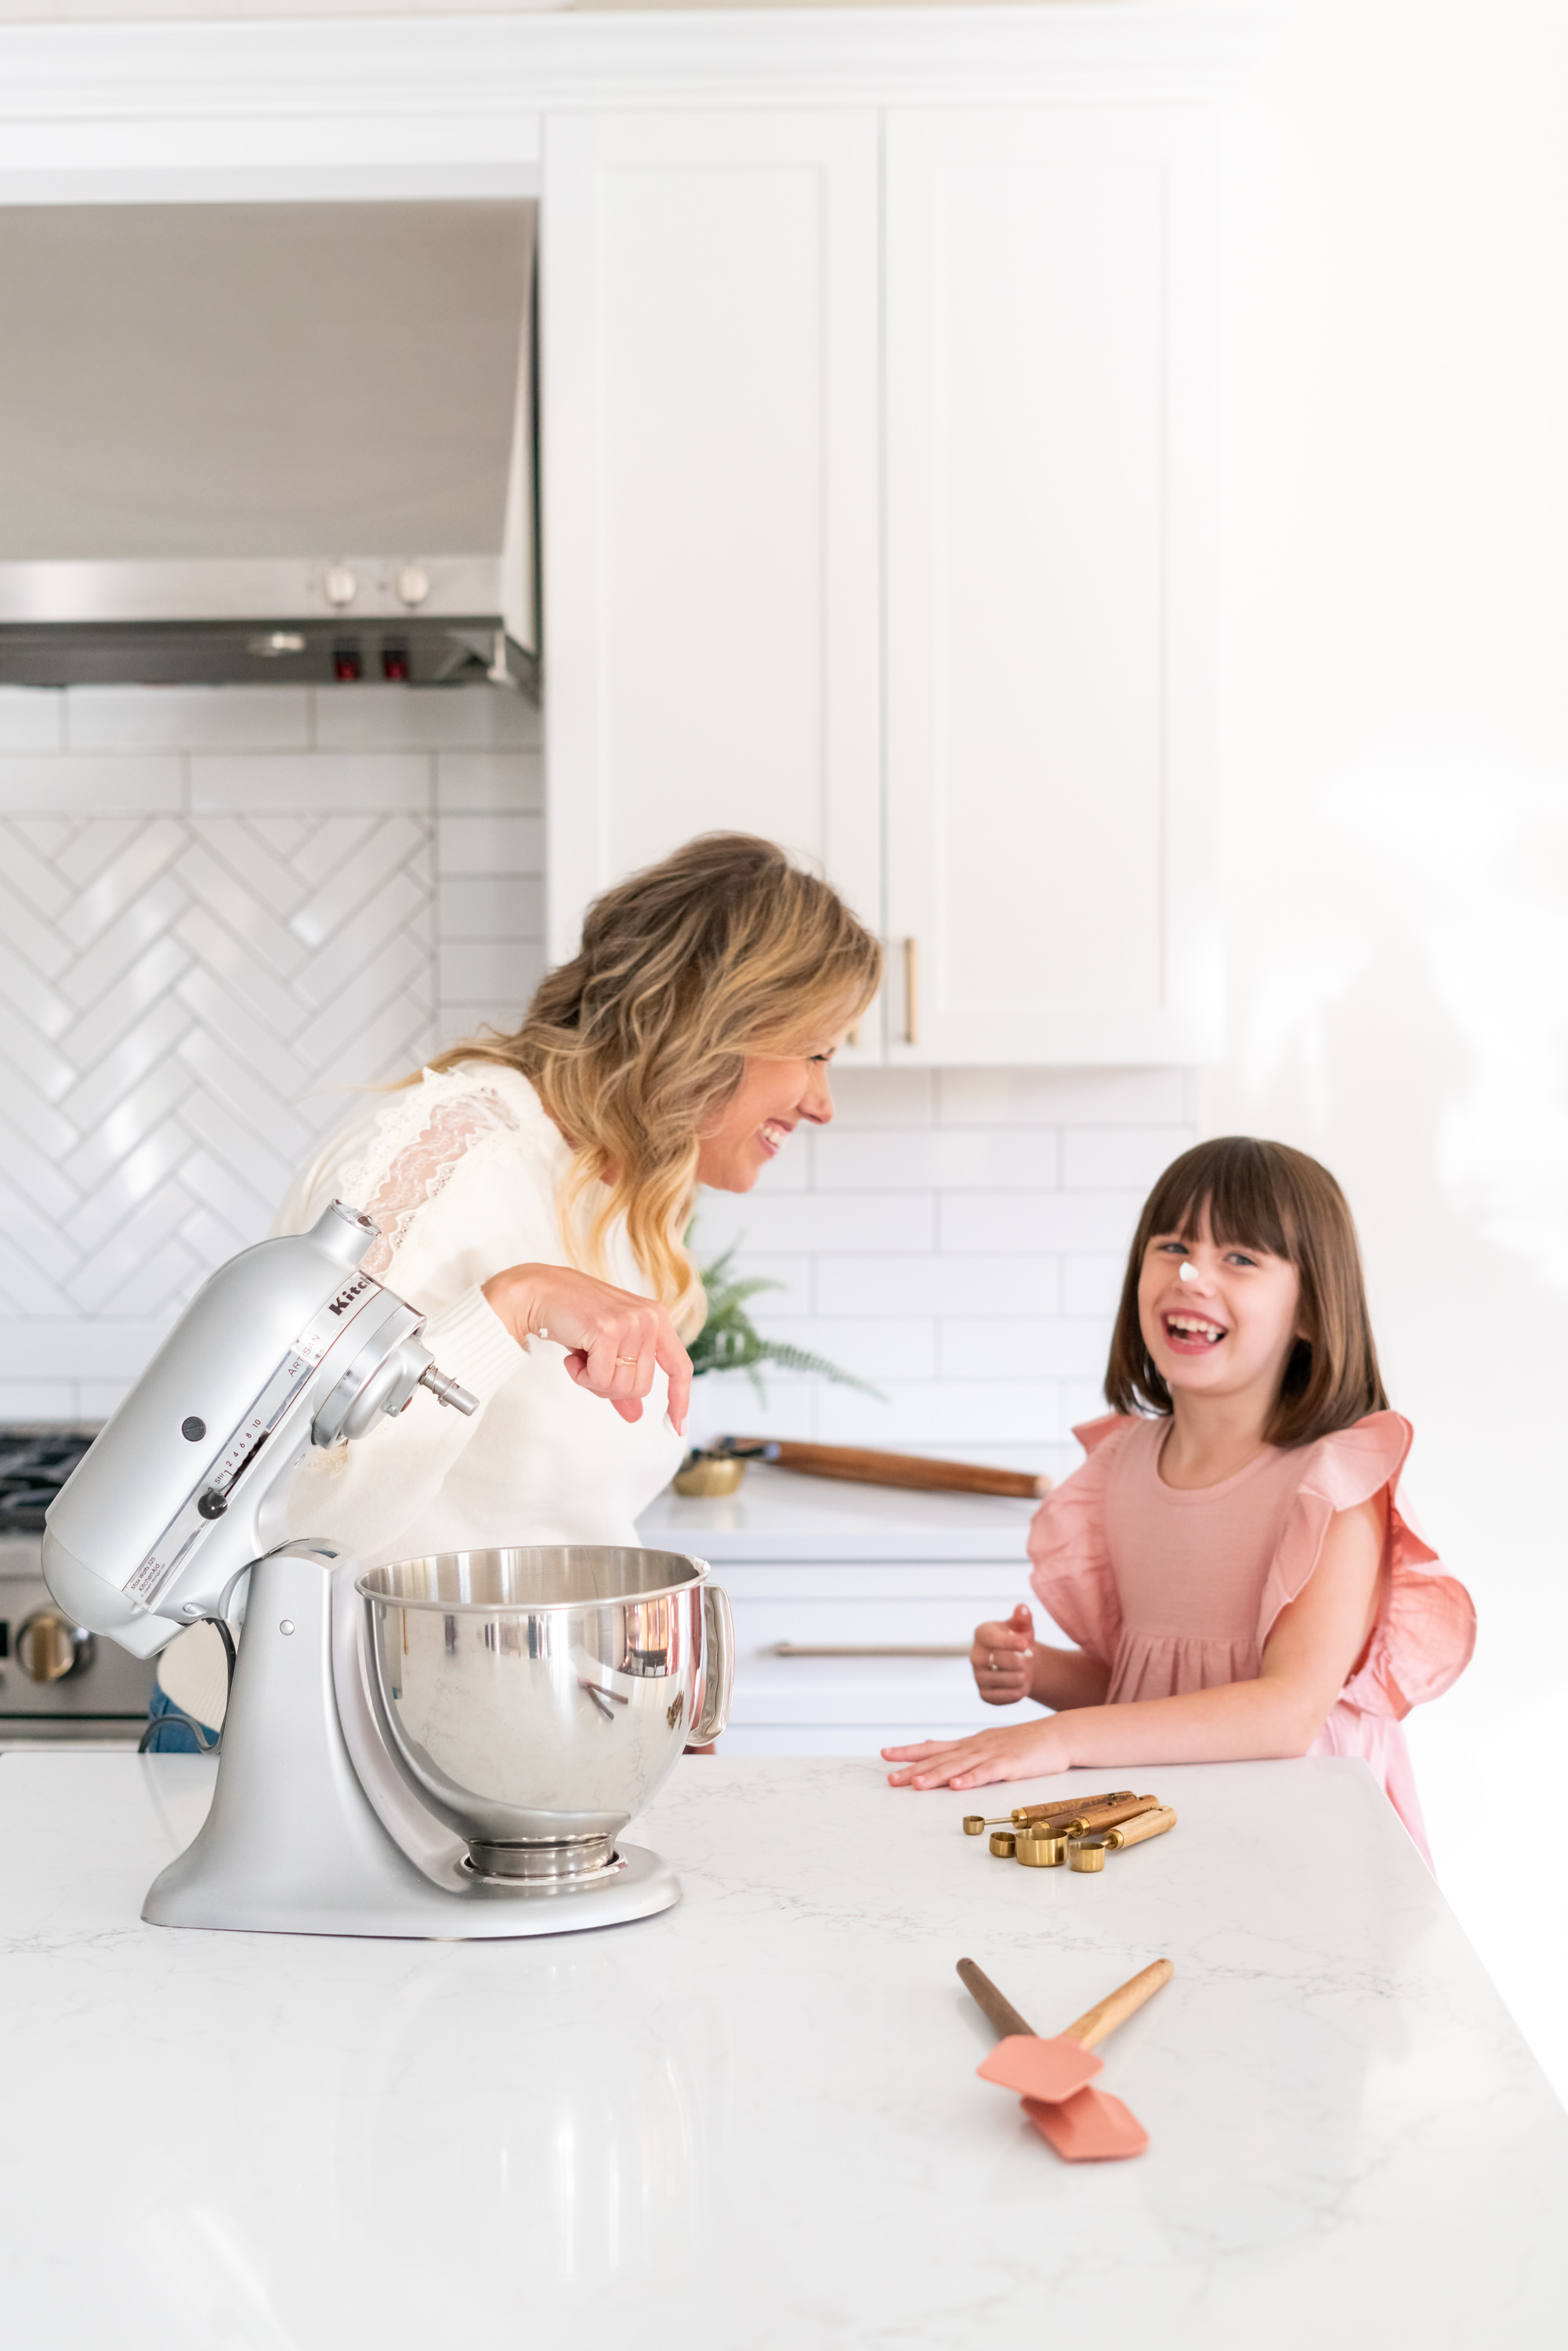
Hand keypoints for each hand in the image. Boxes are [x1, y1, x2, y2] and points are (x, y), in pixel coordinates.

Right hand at [482, 1263, 691, 1433]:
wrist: (541, 1292)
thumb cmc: (575, 1318)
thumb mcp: (607, 1349)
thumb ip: (623, 1381)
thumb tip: (636, 1416)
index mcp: (657, 1319)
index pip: (679, 1366)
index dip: (680, 1399)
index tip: (678, 1428)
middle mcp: (650, 1319)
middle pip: (642, 1387)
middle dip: (611, 1387)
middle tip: (591, 1366)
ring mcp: (631, 1323)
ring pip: (621, 1386)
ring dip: (594, 1381)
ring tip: (582, 1356)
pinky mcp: (608, 1330)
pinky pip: (600, 1379)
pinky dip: (581, 1376)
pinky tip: (573, 1356)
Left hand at [881, 1717, 1068, 1790]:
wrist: (1058, 1735)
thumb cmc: (1023, 1743)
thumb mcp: (988, 1744)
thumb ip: (962, 1751)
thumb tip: (935, 1751)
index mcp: (970, 1744)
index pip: (933, 1747)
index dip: (909, 1751)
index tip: (884, 1754)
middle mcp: (975, 1746)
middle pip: (940, 1759)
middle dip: (913, 1769)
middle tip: (890, 1779)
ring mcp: (992, 1754)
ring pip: (959, 1766)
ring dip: (936, 1776)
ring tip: (915, 1784)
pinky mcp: (1010, 1764)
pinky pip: (987, 1773)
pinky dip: (971, 1779)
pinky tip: (957, 1786)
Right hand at [970, 1602, 1034, 1704]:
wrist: (1019, 1664)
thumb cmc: (1020, 1640)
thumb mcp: (1023, 1627)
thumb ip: (1023, 1618)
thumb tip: (1022, 1608)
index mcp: (982, 1634)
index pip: (993, 1638)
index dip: (1010, 1642)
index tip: (1025, 1644)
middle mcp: (975, 1656)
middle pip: (1003, 1661)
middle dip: (1022, 1661)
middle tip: (1026, 1659)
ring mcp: (977, 1677)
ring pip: (1009, 1680)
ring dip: (1023, 1676)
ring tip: (1023, 1671)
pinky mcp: (984, 1695)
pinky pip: (1009, 1696)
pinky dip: (1020, 1691)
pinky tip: (1018, 1684)